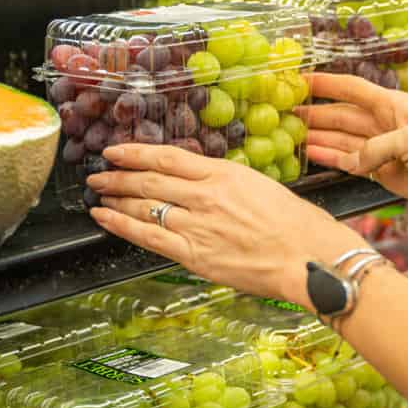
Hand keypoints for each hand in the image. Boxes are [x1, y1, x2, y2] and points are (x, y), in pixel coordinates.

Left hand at [86, 144, 367, 307]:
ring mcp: (196, 225)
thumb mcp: (261, 186)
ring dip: (116, 199)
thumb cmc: (297, 224)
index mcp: (224, 174)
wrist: (307, 256)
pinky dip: (121, 225)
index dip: (136, 152)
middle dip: (118, 176)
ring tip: (99, 194)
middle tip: (99, 173)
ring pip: (144, 207)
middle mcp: (205, 196)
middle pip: (149, 180)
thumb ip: (227, 184)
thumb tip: (204, 183)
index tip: (117, 151)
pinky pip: (147, 237)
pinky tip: (104, 218)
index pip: (168, 157)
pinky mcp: (194, 254)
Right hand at [302, 74, 407, 215]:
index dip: (325, 82)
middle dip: (313, 113)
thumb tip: (350, 161)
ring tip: (288, 134)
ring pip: (343, 140)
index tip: (297, 78)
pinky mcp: (388, 174)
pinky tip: (312, 156)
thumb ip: (375, 148)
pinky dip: (332, 159)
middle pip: (341, 115)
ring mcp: (385, 150)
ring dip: (318, 137)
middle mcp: (385, 123)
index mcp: (393, 105)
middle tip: (281, 112)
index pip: (351, 87)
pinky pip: (353, 163)